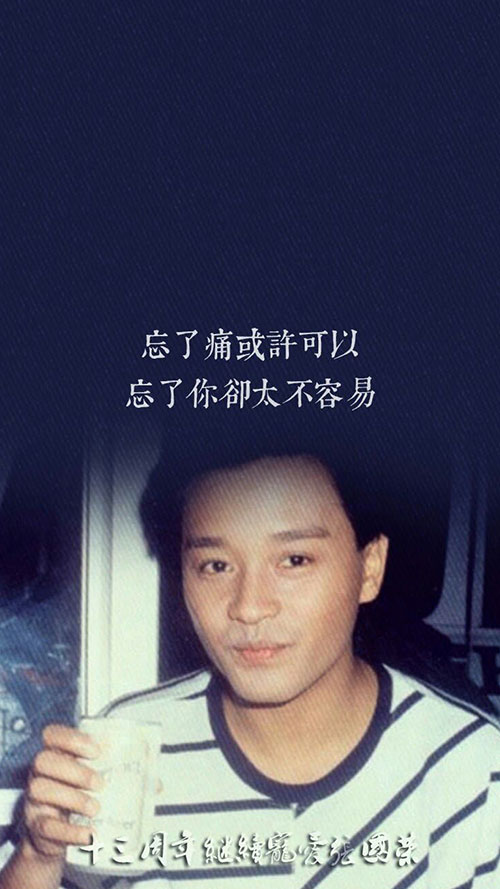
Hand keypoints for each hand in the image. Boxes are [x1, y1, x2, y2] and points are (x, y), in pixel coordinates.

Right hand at [22, 724, 102, 860]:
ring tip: (96, 808)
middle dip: (75, 770)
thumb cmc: (74, 795)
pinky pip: (47, 827)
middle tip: (100, 784)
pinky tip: (90, 834)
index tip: (97, 752)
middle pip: (43, 761)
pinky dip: (71, 831)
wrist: (54, 836)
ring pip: (40, 790)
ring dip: (73, 798)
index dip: (72, 739)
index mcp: (53, 755)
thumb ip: (97, 762)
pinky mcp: (36, 827)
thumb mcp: (83, 775)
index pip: (51, 735)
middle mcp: (38, 774)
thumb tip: (119, 748)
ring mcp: (33, 800)